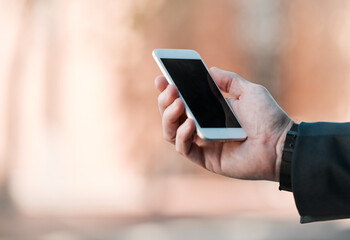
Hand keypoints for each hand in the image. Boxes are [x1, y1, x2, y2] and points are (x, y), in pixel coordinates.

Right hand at [155, 67, 292, 180]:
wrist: (282, 143)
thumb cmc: (268, 118)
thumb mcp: (249, 91)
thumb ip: (229, 80)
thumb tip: (210, 69)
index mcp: (209, 111)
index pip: (181, 101)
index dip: (167, 91)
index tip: (161, 78)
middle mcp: (201, 127)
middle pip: (171, 115)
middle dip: (165, 100)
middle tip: (170, 88)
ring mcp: (202, 143)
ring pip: (171, 132)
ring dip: (169, 116)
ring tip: (178, 102)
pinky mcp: (205, 159)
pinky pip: (183, 148)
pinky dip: (183, 135)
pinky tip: (191, 123)